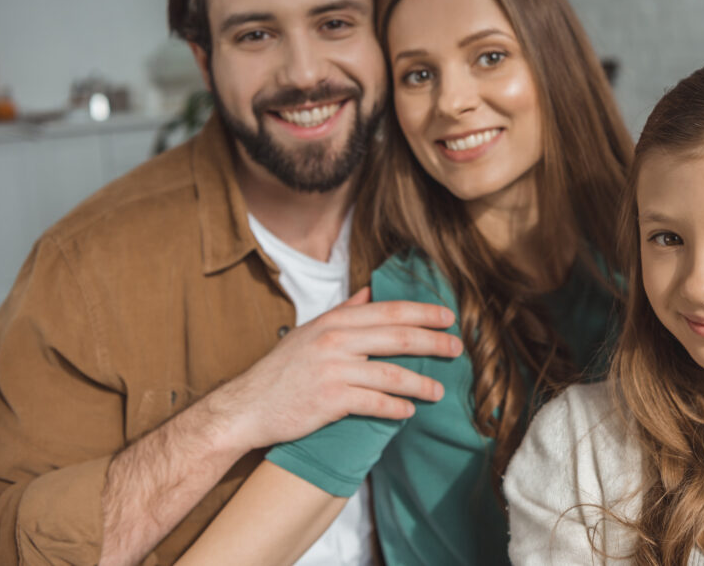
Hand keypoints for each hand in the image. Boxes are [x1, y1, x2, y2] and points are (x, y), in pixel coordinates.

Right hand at [207, 287, 460, 452]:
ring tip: (438, 392)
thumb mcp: (310, 331)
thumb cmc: (281, 370)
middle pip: (399, 337)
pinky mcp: (330, 401)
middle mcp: (336, 341)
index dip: (423, 313)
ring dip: (421, 383)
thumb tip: (370, 292)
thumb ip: (343, 311)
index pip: (389, 311)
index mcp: (335, 321)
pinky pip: (375, 403)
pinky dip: (396, 408)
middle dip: (434, 342)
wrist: (246, 406)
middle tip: (457, 349)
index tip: (448, 317)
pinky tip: (409, 412)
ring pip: (392, 374)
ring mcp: (333, 370)